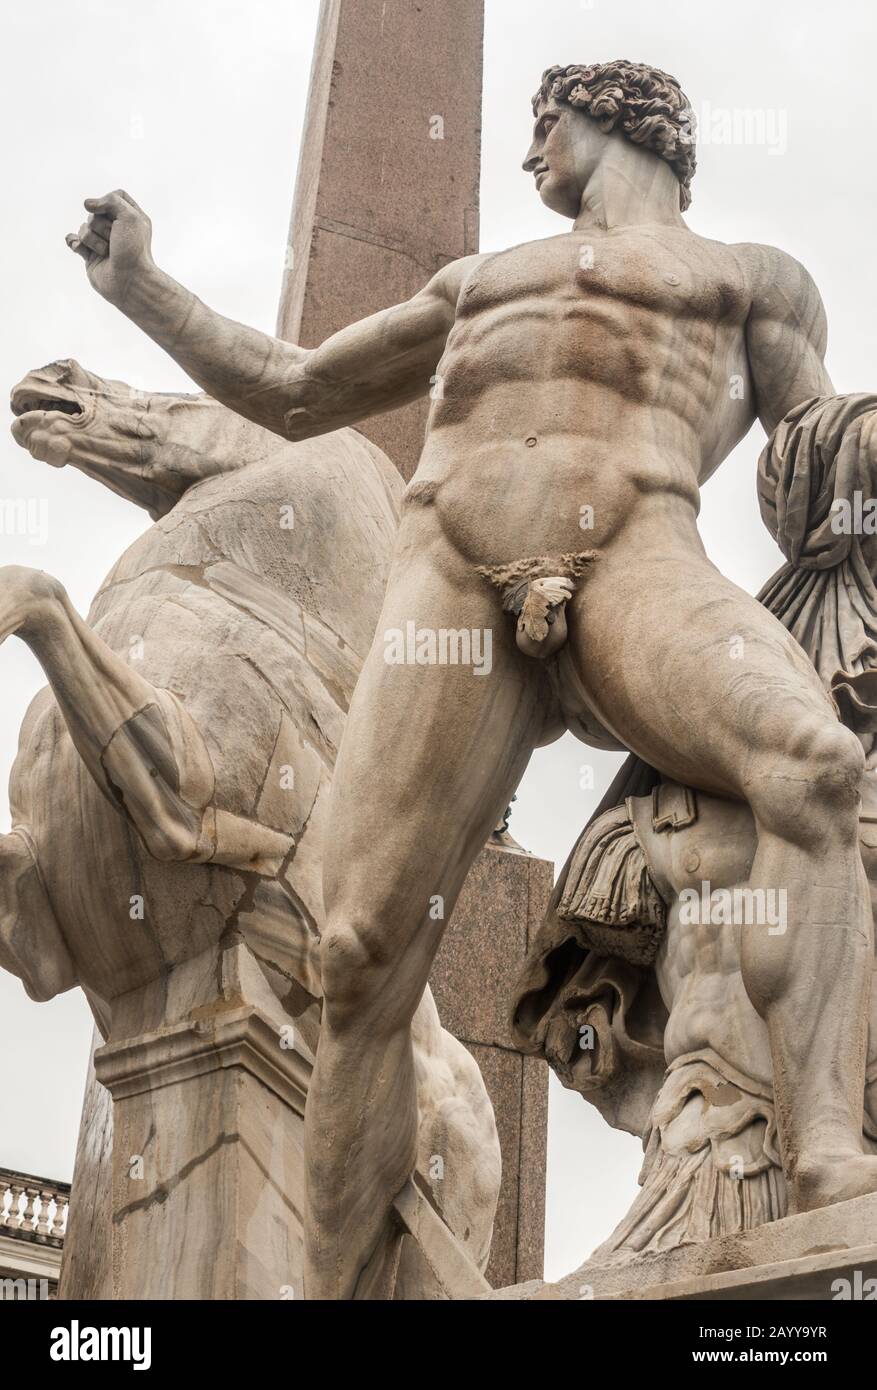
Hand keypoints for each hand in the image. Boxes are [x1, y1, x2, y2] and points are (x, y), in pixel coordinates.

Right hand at [66, 190, 154, 306]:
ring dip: (94, 240)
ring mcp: (102, 242)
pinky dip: (74, 242)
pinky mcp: (90, 255)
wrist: (129, 281)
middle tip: (115, 241)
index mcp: (131, 218)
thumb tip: (87, 204)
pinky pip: (74, 241)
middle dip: (102, 227)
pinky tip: (78, 246)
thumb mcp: (130, 217)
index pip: (116, 196)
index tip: (112, 213)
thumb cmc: (133, 250)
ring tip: (107, 253)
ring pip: (84, 228)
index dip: (109, 202)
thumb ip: (111, 200)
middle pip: (95, 213)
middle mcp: (117, 229)